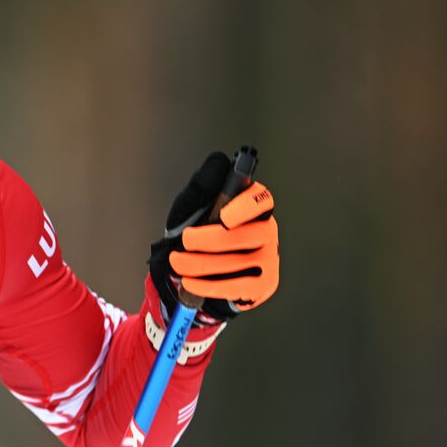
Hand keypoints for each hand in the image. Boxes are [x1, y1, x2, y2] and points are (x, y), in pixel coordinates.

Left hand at [148, 151, 279, 321]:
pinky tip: (189, 282)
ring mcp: (269, 258)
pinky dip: (208, 285)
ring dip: (200, 264)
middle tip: (184, 243)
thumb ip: (202, 184)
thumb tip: (219, 161)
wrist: (192, 270)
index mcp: (253, 207)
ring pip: (235, 262)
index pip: (262, 200)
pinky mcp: (263, 284)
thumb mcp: (192, 205)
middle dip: (208, 240)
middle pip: (244, 236)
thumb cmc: (195, 230)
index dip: (246, 207)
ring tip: (177, 263)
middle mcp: (268, 230)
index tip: (223, 216)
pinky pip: (236, 286)